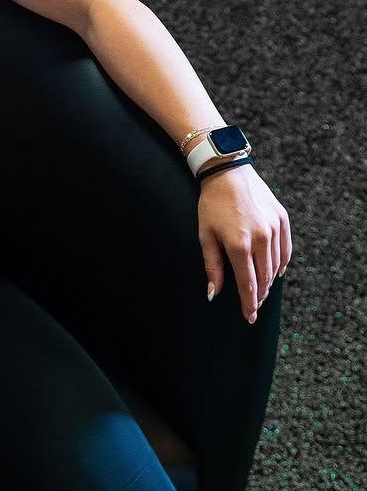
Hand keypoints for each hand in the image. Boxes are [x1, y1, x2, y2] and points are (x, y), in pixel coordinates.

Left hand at [198, 164, 291, 323]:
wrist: (227, 172)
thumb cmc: (211, 204)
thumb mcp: (205, 235)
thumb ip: (211, 266)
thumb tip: (213, 294)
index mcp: (239, 244)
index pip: (247, 284)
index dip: (248, 303)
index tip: (248, 317)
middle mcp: (261, 238)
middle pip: (264, 278)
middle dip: (259, 295)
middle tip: (254, 306)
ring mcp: (274, 229)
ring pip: (276, 266)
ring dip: (270, 282)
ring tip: (262, 292)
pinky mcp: (282, 220)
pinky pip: (286, 250)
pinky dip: (281, 264)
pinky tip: (275, 271)